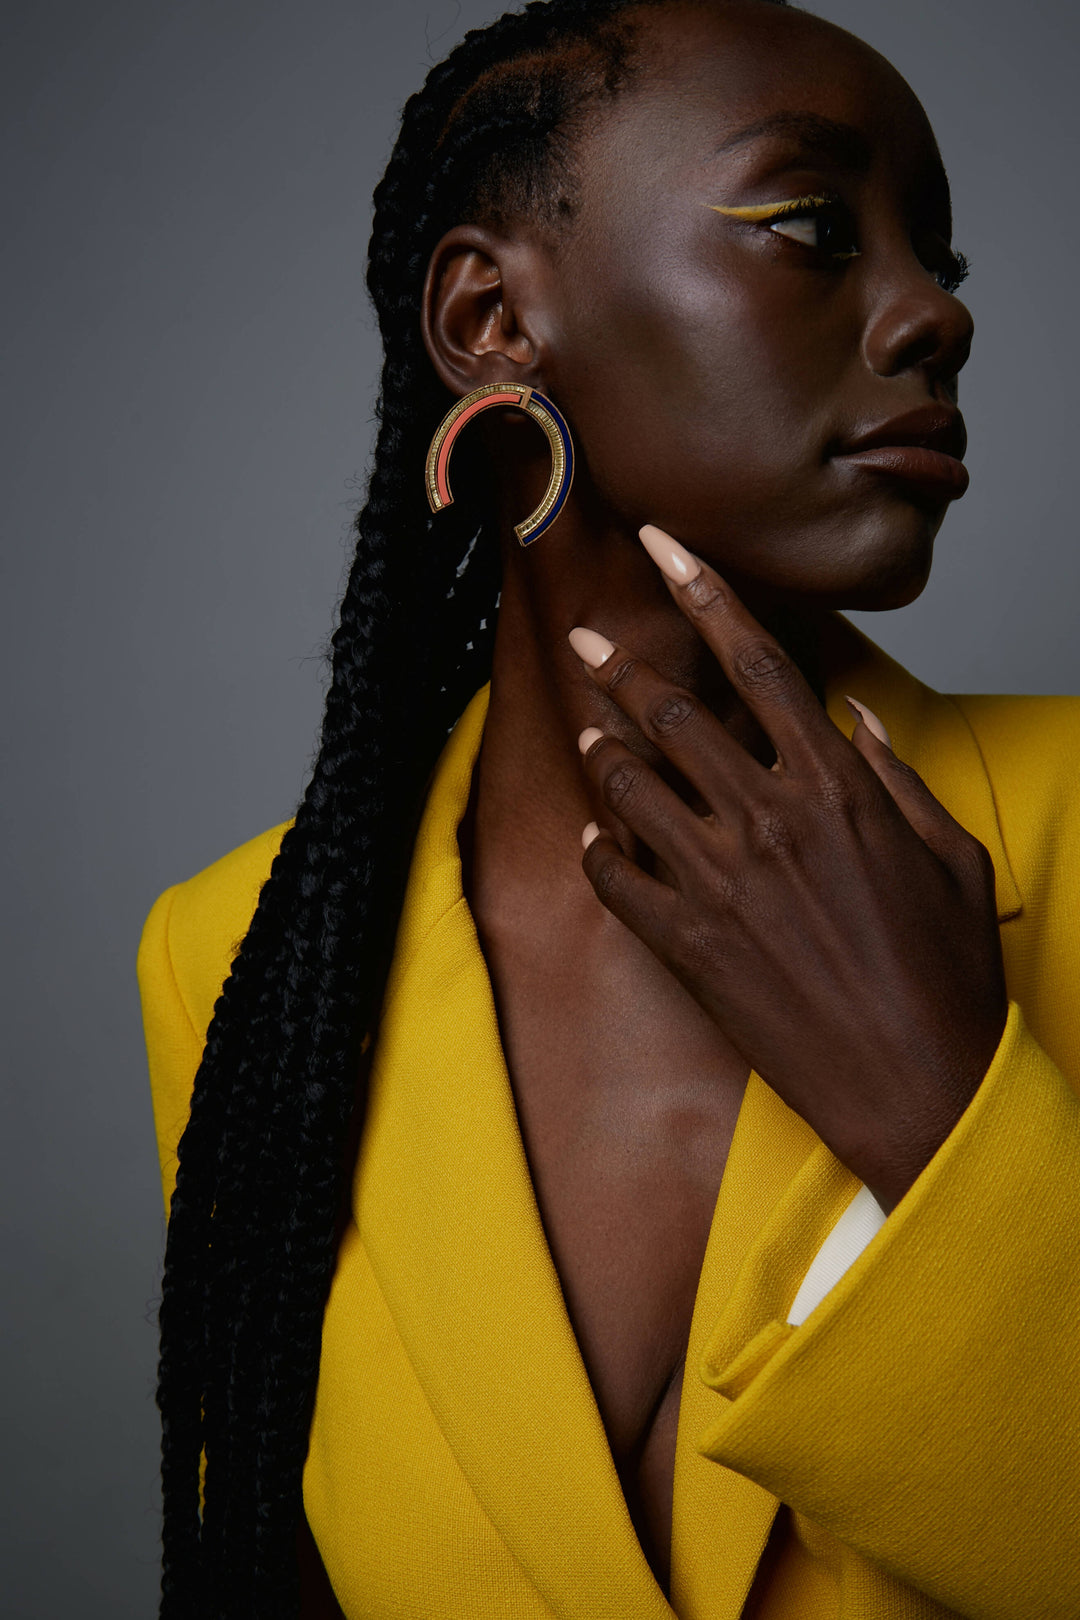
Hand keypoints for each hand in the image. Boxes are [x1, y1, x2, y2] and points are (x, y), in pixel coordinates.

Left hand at [568, 526, 1007, 1212]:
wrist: (920, 1087)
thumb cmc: (947, 976)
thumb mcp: (949, 856)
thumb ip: (896, 777)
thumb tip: (853, 719)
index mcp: (837, 789)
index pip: (758, 663)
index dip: (703, 591)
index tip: (661, 544)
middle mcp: (769, 822)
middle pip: (674, 714)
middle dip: (620, 665)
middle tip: (584, 639)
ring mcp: (720, 885)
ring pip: (630, 787)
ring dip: (603, 750)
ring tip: (587, 729)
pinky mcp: (688, 948)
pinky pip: (613, 879)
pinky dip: (598, 850)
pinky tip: (597, 836)